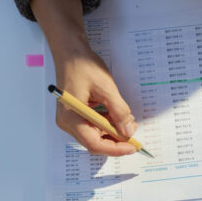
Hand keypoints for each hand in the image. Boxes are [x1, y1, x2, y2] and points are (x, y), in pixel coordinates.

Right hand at [31, 0, 136, 155]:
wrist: (71, 52)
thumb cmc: (83, 66)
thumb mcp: (107, 88)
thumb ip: (119, 111)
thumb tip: (127, 131)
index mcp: (71, 117)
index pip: (94, 143)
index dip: (115, 148)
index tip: (132, 146)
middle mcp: (67, 122)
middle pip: (94, 142)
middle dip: (116, 141)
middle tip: (134, 135)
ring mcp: (71, 119)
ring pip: (95, 136)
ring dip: (113, 132)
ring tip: (128, 121)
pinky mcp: (76, 115)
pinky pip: (93, 127)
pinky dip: (107, 125)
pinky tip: (117, 117)